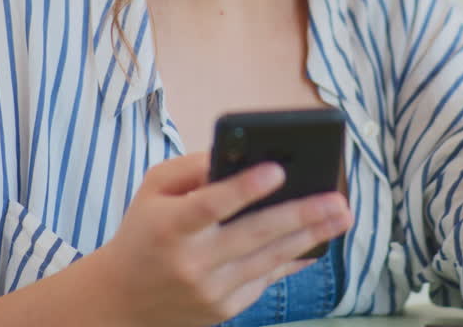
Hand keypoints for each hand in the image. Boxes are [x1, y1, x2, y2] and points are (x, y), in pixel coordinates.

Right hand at [82, 152, 351, 326]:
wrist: (121, 300)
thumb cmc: (145, 231)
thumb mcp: (154, 189)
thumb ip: (193, 168)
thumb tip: (239, 155)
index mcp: (170, 226)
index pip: (210, 205)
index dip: (244, 188)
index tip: (277, 169)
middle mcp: (191, 261)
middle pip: (254, 235)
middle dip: (301, 215)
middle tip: (337, 199)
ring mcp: (210, 289)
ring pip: (269, 259)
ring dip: (311, 236)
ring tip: (341, 216)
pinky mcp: (224, 308)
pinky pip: (266, 280)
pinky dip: (293, 260)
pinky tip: (318, 243)